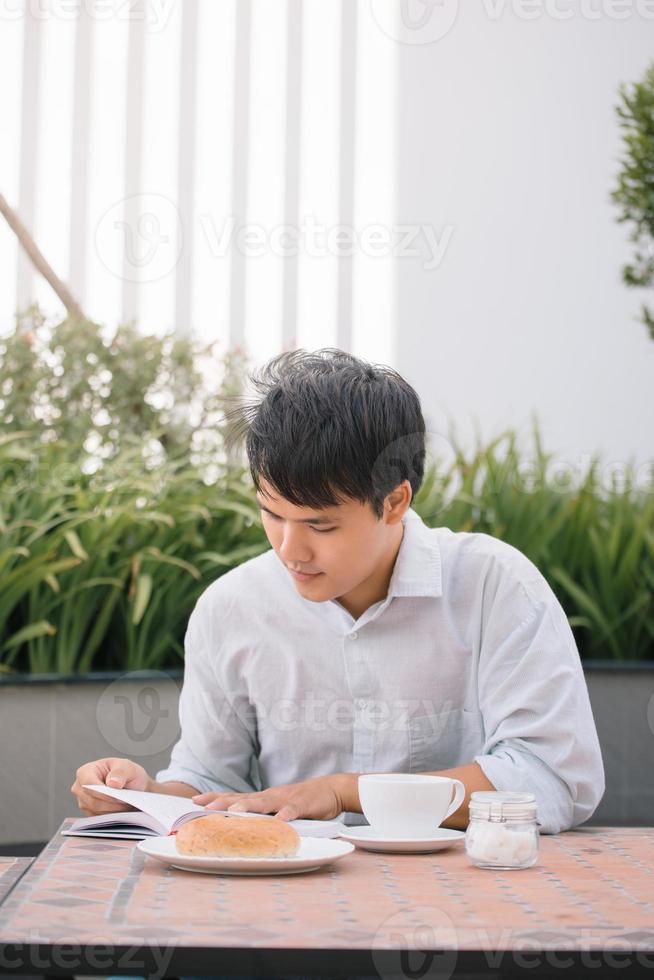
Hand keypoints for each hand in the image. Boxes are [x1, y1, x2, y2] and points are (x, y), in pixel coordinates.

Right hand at [70, 757, 150, 814]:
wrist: (130, 784)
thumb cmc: (125, 772)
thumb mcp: (127, 767)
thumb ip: (120, 772)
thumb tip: (112, 783)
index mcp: (85, 772)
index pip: (89, 785)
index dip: (103, 793)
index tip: (119, 797)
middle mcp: (79, 788)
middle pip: (92, 801)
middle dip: (111, 804)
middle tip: (127, 803)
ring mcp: (83, 802)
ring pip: (96, 811)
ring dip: (113, 810)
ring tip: (126, 805)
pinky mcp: (89, 813)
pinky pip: (98, 819)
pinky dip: (111, 816)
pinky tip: (121, 810)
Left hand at [192, 774, 350, 821]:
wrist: (331, 789)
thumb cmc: (302, 800)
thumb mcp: (278, 806)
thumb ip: (262, 814)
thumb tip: (239, 824)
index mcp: (263, 798)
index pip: (235, 797)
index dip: (216, 798)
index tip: (195, 801)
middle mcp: (270, 796)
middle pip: (244, 798)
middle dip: (223, 802)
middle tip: (204, 806)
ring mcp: (286, 799)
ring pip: (265, 802)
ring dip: (249, 807)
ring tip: (235, 811)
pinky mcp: (303, 805)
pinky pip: (293, 811)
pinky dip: (285, 816)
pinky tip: (279, 822)